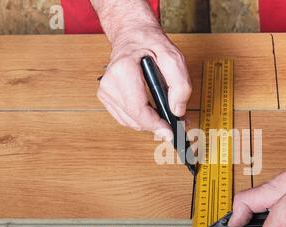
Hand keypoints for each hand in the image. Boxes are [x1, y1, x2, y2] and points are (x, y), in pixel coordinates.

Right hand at [97, 23, 191, 137]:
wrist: (133, 35)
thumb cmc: (150, 43)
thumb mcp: (173, 57)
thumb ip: (180, 84)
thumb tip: (178, 110)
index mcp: (122, 71)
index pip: (138, 109)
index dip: (155, 124)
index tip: (170, 132)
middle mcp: (109, 83)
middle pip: (135, 119)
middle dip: (157, 125)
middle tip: (177, 123)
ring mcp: (105, 92)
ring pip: (131, 122)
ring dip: (150, 123)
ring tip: (167, 116)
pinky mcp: (106, 98)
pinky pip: (126, 119)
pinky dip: (141, 119)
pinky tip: (153, 113)